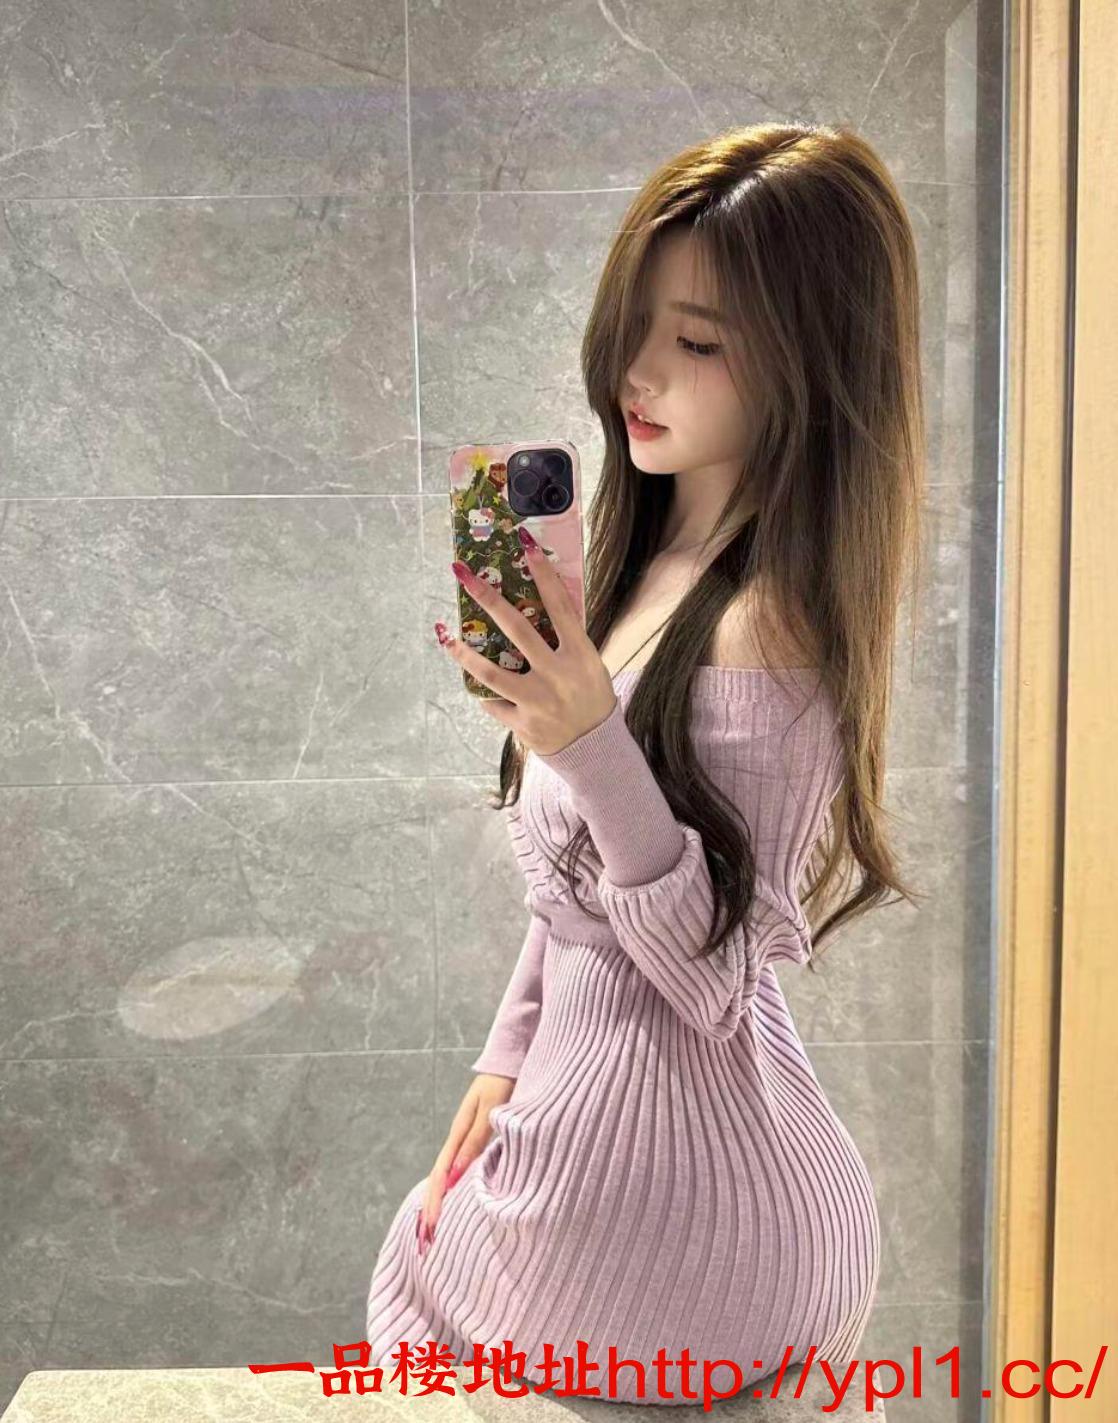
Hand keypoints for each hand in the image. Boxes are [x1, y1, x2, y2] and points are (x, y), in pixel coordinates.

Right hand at [417, 1073, 513, 1256]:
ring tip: (434, 1228)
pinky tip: (457, 1200)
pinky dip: (455, 1188)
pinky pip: (463, 1168)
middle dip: (432, 1208)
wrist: (512, 1060)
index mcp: (459, 1133)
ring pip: (450, 1175)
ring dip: (442, 1201)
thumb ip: (475, 1140)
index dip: (435, 1201)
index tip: (430, 1226)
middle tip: (426, 1240)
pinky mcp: (480, 1138)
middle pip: (440, 1178)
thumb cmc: (504, 1083)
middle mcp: (460, 1139)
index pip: (441, 1174)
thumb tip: (456, 1174)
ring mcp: (468, 1139)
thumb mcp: (490, 1111)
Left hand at [436, 525, 616, 755]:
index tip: (525, 544)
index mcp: (579, 655)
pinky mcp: (523, 724)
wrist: (596, 751)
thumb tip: (539, 605)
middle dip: (486, 597)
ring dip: (464, 653)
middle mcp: (557, 675)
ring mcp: (538, 701)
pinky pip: (493, 702)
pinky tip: (474, 682)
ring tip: (445, 637)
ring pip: (491, 672)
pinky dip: (483, 692)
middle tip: (463, 573)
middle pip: (516, 629)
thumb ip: (567, 640)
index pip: (560, 606)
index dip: (543, 573)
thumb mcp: (589, 665)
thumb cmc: (591, 698)